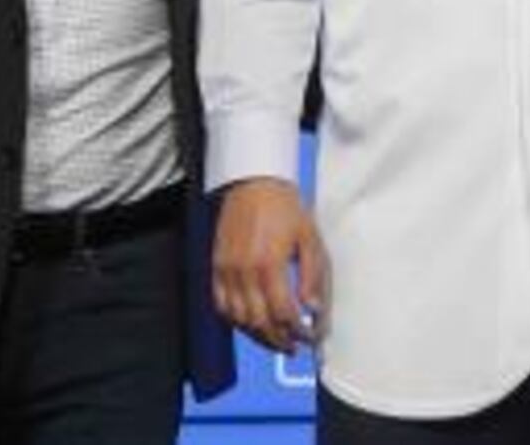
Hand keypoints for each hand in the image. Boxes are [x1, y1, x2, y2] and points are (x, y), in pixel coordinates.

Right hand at [213, 177, 327, 354]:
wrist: (254, 182)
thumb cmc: (286, 208)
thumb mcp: (310, 238)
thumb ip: (312, 276)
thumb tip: (313, 308)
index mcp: (269, 263)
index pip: (283, 313)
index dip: (298, 332)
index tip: (309, 337)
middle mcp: (244, 270)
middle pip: (259, 322)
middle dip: (279, 340)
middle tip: (294, 347)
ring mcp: (226, 269)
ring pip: (238, 318)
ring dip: (257, 335)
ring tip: (275, 340)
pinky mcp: (216, 266)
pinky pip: (221, 304)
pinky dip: (235, 320)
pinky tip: (250, 323)